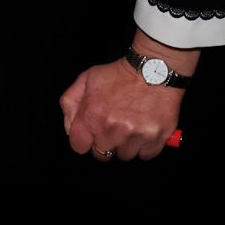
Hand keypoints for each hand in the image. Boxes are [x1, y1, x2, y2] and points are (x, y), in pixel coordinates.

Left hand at [60, 30, 197, 161]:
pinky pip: (146, 155)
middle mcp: (111, 129)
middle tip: (115, 126)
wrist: (154, 69)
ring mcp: (134, 136)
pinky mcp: (155, 139)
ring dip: (126, 144)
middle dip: (106, 142)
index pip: (79, 146)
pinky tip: (144, 128)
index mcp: (91, 116)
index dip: (85, 140)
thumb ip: (70, 102)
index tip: (93, 133)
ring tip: (131, 124)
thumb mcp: (87, 79)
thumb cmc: (119, 74)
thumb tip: (70, 127)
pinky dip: (145, 146)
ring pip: (125, 155)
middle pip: (102, 154)